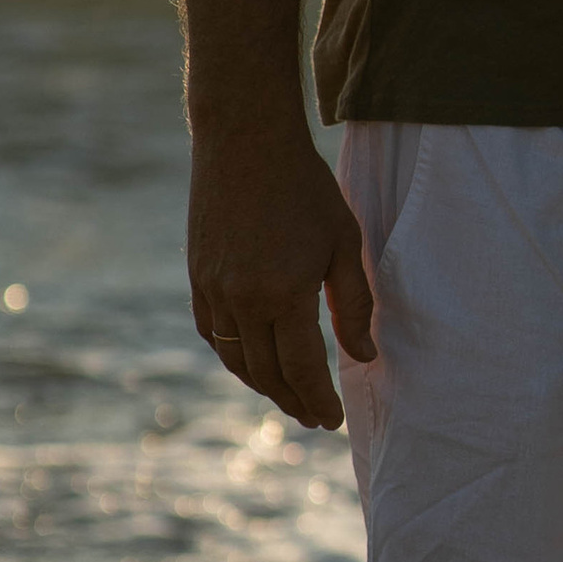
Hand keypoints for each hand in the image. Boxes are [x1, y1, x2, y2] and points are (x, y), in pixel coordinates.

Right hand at [187, 124, 377, 431]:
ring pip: (236, 360)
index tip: (334, 420)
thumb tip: (364, 357)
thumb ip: (353, 305)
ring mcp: (212, 291)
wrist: (244, 141)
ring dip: (263, 386)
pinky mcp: (198, 278)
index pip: (302, 369)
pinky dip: (235, 358)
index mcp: (283, 294)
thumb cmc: (305, 188)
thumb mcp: (343, 243)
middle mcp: (241, 300)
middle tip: (315, 418)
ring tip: (290, 397)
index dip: (318, 400)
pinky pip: (213, 335)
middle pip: (266, 374)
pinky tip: (255, 363)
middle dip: (293, 402)